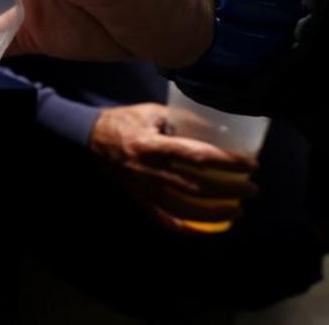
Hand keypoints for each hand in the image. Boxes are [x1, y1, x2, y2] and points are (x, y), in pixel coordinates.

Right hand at [89, 103, 258, 232]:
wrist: (89, 137)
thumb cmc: (123, 120)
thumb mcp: (152, 111)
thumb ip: (181, 120)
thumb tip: (215, 127)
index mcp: (152, 145)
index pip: (197, 156)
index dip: (227, 161)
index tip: (251, 163)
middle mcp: (148, 171)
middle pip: (196, 187)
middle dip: (229, 191)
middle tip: (252, 189)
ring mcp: (142, 188)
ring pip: (183, 208)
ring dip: (214, 213)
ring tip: (237, 211)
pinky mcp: (137, 198)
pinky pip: (162, 218)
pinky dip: (183, 228)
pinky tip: (202, 230)